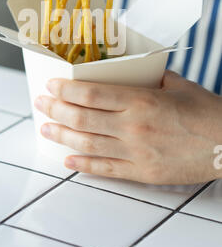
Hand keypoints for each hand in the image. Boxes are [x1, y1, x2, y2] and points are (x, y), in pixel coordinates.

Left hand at [35, 71, 221, 184]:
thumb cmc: (205, 112)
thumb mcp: (176, 86)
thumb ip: (149, 79)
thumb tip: (132, 74)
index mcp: (141, 101)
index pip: (92, 94)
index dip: (66, 90)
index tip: (51, 85)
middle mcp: (133, 127)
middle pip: (83, 117)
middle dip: (56, 109)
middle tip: (40, 103)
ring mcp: (136, 152)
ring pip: (88, 143)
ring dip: (62, 135)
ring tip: (46, 127)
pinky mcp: (142, 172)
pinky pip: (106, 169)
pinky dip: (84, 165)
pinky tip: (68, 160)